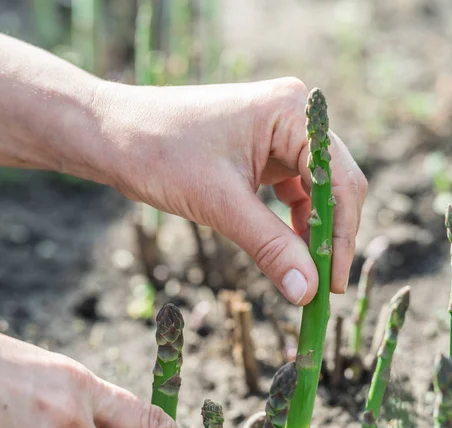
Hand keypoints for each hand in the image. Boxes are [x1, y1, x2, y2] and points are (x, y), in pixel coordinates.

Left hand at [96, 78, 366, 304]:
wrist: (110, 136)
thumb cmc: (159, 153)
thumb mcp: (220, 204)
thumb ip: (270, 247)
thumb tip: (307, 292)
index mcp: (291, 112)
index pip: (339, 180)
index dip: (341, 236)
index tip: (333, 284)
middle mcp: (292, 118)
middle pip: (333, 186)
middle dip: (328, 238)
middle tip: (322, 289)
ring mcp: (276, 135)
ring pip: (313, 193)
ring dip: (310, 235)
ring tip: (305, 277)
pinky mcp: (260, 153)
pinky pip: (289, 193)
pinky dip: (290, 224)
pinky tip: (287, 252)